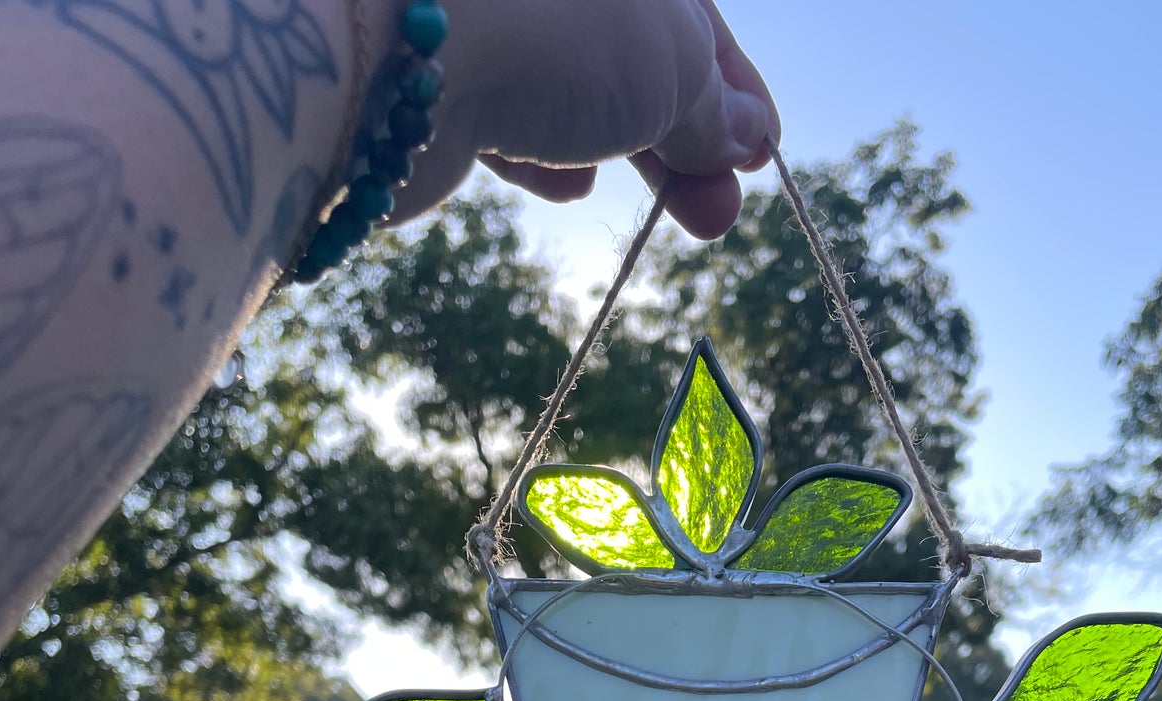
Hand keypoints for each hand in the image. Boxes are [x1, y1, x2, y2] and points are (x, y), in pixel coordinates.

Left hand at [391, 0, 779, 237]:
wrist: (399, 54)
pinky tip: (556, 179)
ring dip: (613, 153)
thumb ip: (712, 108)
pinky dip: (539, 156)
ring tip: (638, 201)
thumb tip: (745, 136)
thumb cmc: (559, 34)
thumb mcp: (674, 70)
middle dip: (683, 147)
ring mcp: (498, 25)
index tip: (762, 160)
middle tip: (717, 218)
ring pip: (574, 97)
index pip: (697, 22)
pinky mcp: (442, 79)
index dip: (737, 93)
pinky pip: (510, 121)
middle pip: (637, 64)